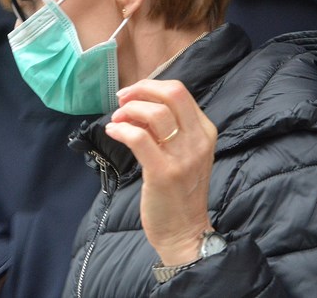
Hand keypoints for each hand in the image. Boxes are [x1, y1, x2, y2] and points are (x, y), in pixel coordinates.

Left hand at [105, 79, 216, 265]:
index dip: (150, 86)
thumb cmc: (180, 190)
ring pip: (155, 113)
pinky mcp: (163, 172)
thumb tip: (139, 104)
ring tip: (117, 120)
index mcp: (204, 131)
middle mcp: (197, 140)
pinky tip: (112, 132)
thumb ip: (169, 128)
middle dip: (141, 90)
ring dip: (129, 111)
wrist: (184, 230)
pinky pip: (139, 138)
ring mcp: (182, 157)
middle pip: (171, 94)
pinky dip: (121, 130)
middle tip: (122, 100)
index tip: (132, 95)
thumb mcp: (184, 153)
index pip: (179, 91)